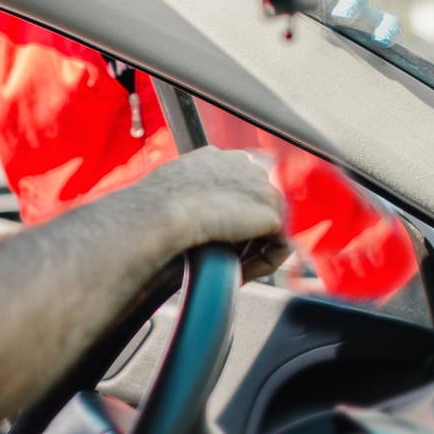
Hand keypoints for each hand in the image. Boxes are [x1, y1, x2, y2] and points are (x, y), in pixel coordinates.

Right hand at [135, 147, 288, 281]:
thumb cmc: (155, 205)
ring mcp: (263, 188)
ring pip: (269, 229)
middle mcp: (246, 167)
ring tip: (231, 272)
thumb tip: (181, 216)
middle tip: (226, 260)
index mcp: (220, 158)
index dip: (230, 216)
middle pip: (257, 207)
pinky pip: (278, 247)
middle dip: (246, 235)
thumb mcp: (169, 191)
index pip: (239, 187)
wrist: (163, 212)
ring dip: (253, 253)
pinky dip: (262, 265)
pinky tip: (239, 275)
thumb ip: (186, 196)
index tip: (216, 239)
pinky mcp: (272, 213)